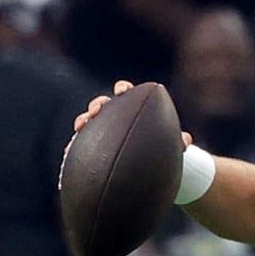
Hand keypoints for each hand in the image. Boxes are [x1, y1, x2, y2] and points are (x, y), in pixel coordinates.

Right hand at [72, 80, 192, 145]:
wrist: (155, 166)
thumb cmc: (165, 149)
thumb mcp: (174, 146)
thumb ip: (179, 141)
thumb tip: (186, 140)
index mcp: (133, 109)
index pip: (126, 93)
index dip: (123, 89)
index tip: (122, 91)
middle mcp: (115, 116)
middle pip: (102, 104)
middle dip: (97, 105)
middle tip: (95, 111)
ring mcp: (103, 130)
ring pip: (89, 123)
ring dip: (82, 122)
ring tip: (79, 129)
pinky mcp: (95, 145)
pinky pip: (83, 144)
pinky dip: (76, 147)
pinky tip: (69, 154)